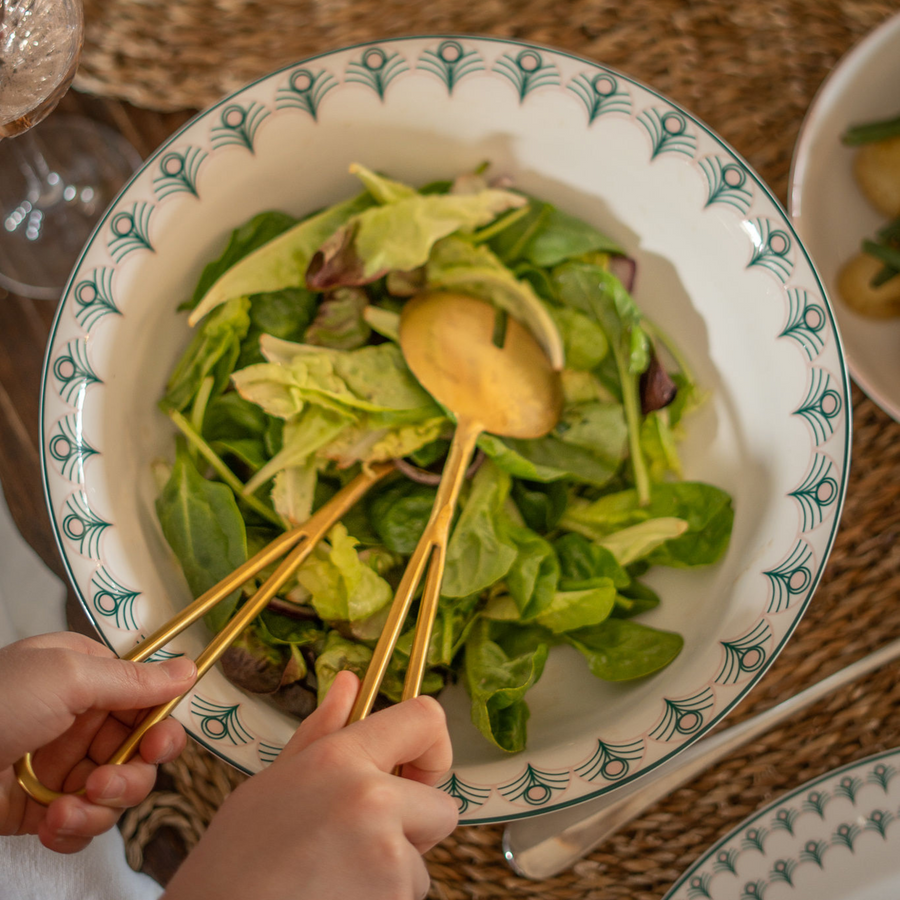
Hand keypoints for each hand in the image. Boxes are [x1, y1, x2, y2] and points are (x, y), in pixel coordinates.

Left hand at [0, 632, 196, 852]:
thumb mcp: (67, 676)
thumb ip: (133, 679)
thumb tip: (190, 669)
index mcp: (85, 675)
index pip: (146, 699)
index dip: (161, 723)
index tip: (160, 743)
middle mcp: (79, 719)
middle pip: (140, 749)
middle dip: (132, 771)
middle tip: (108, 781)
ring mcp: (61, 765)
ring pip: (118, 789)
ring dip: (101, 804)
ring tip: (66, 807)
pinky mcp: (42, 809)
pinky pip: (86, 822)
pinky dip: (76, 828)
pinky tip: (51, 825)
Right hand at [164, 671, 458, 899]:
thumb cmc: (234, 864)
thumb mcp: (270, 784)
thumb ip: (322, 733)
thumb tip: (351, 683)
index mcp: (340, 758)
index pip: (426, 719)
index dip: (433, 749)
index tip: (417, 775)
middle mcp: (371, 799)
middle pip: (442, 808)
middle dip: (412, 831)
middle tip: (355, 849)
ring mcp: (386, 857)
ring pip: (420, 864)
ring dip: (390, 875)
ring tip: (330, 881)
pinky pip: (407, 899)